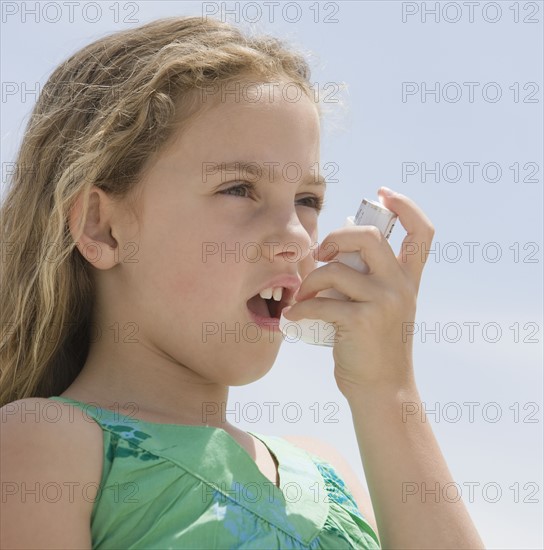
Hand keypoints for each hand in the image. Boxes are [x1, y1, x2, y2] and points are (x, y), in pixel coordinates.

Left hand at [282, 187, 434, 399]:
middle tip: (321, 252)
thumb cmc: (373, 346)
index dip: (405, 206)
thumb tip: (334, 251)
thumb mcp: (383, 307)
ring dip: (310, 282)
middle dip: (336, 236)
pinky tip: (294, 318)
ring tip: (302, 298)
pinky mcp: (363, 320)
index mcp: (408, 279)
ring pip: (336, 270)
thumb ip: (369, 279)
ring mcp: (385, 302)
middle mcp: (401, 286)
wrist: (382, 389)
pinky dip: (302, 309)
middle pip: (369, 236)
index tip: (383, 194)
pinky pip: (321, 302)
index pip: (421, 231)